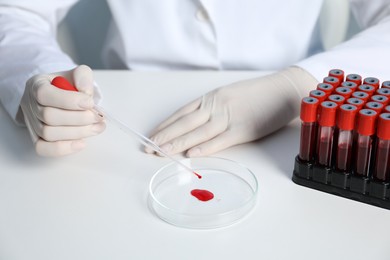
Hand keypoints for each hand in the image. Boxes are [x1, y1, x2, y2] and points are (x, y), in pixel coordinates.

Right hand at [20, 65, 104, 156]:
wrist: (62, 97)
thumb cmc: (69, 86)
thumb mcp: (77, 74)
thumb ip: (83, 77)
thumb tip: (86, 94)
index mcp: (37, 84)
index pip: (45, 94)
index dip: (69, 101)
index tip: (90, 103)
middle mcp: (30, 104)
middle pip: (49, 117)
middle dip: (79, 118)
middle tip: (98, 117)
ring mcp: (31, 123)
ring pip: (49, 134)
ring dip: (78, 132)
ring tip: (97, 127)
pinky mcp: (36, 138)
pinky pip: (43, 148)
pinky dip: (64, 148)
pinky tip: (82, 143)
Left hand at [146, 67, 316, 156]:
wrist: (283, 90)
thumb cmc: (257, 93)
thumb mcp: (230, 95)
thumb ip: (213, 108)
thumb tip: (196, 123)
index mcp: (212, 97)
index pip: (182, 112)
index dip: (165, 124)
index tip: (151, 134)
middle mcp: (216, 106)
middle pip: (185, 123)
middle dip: (165, 135)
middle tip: (148, 147)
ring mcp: (229, 117)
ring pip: (198, 132)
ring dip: (178, 143)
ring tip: (161, 152)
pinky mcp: (243, 130)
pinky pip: (220, 140)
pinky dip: (204, 147)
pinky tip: (190, 154)